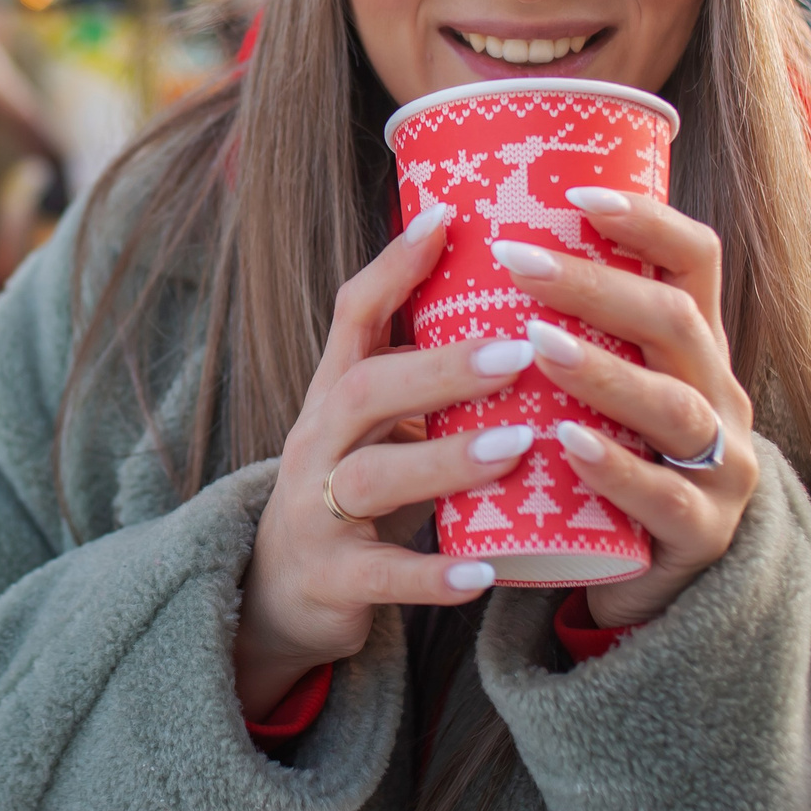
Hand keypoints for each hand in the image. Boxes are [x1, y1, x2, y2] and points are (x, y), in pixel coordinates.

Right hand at [233, 204, 542, 719]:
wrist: (278, 593)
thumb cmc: (353, 489)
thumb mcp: (377, 425)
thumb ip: (430, 377)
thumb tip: (531, 305)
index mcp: (334, 393)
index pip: (354, 313)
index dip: (395, 265)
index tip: (449, 218)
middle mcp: (317, 441)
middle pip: (365, 389)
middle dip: (440, 368)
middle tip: (519, 351)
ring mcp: (317, 510)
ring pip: (369, 477)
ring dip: (443, 461)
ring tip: (515, 448)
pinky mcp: (330, 578)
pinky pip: (378, 576)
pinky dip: (429, 575)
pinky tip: (481, 575)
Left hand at [488, 187, 757, 628]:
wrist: (648, 577)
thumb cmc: (603, 458)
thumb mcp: (597, 386)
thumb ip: (557, 325)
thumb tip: (451, 237)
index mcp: (692, 346)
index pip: (694, 260)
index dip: (646, 220)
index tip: (575, 192)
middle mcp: (719, 393)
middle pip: (674, 322)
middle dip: (594, 286)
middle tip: (515, 261)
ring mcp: (719, 465)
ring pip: (673, 406)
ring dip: (602, 371)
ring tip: (536, 344)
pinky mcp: (700, 533)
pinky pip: (664, 496)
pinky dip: (616, 467)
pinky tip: (568, 445)